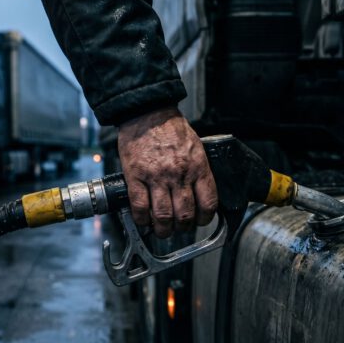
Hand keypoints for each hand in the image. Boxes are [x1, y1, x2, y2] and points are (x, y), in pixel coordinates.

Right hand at [117, 107, 217, 237]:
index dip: (204, 219)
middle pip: (185, 215)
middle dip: (183, 227)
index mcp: (197, 166)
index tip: (199, 221)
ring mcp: (156, 176)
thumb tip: (198, 193)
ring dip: (163, 229)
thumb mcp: (195, 147)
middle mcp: (179, 174)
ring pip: (163, 215)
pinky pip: (139, 206)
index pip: (208, 203)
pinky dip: (142, 219)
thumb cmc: (170, 128)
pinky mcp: (135, 176)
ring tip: (161, 230)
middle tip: (179, 228)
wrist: (147, 112)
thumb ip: (198, 170)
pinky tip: (144, 221)